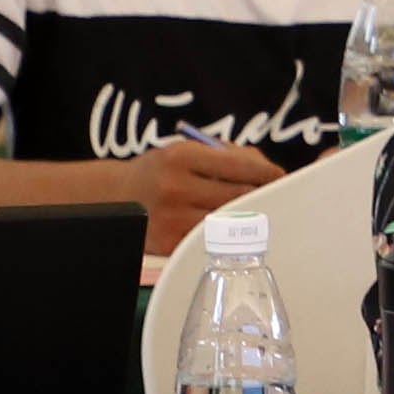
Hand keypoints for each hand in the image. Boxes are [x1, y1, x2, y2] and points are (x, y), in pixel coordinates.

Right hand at [130, 138, 276, 252]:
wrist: (114, 197)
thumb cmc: (158, 171)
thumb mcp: (184, 150)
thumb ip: (225, 154)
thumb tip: (265, 168)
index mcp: (180, 157)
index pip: (239, 166)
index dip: (267, 172)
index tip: (279, 176)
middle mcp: (175, 188)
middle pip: (239, 196)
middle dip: (261, 195)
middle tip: (274, 195)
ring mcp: (172, 219)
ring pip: (229, 221)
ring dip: (247, 217)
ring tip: (254, 211)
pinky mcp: (170, 244)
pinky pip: (212, 239)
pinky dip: (226, 234)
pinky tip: (231, 229)